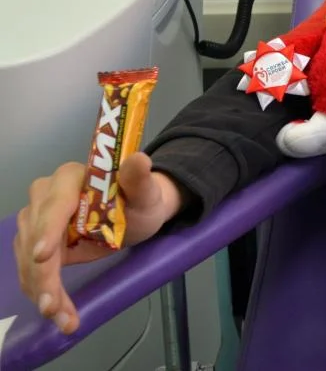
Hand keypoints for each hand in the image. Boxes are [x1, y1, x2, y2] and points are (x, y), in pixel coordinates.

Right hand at [13, 153, 182, 334]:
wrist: (134, 212)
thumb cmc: (140, 200)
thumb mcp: (146, 193)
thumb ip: (140, 179)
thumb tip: (138, 160)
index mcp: (70, 177)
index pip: (55, 204)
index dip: (48, 230)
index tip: (42, 257)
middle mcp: (45, 196)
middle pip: (37, 237)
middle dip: (44, 275)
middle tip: (53, 307)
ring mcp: (36, 220)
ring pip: (28, 259)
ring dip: (41, 290)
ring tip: (61, 317)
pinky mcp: (35, 243)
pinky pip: (31, 269)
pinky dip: (42, 292)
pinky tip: (57, 311)